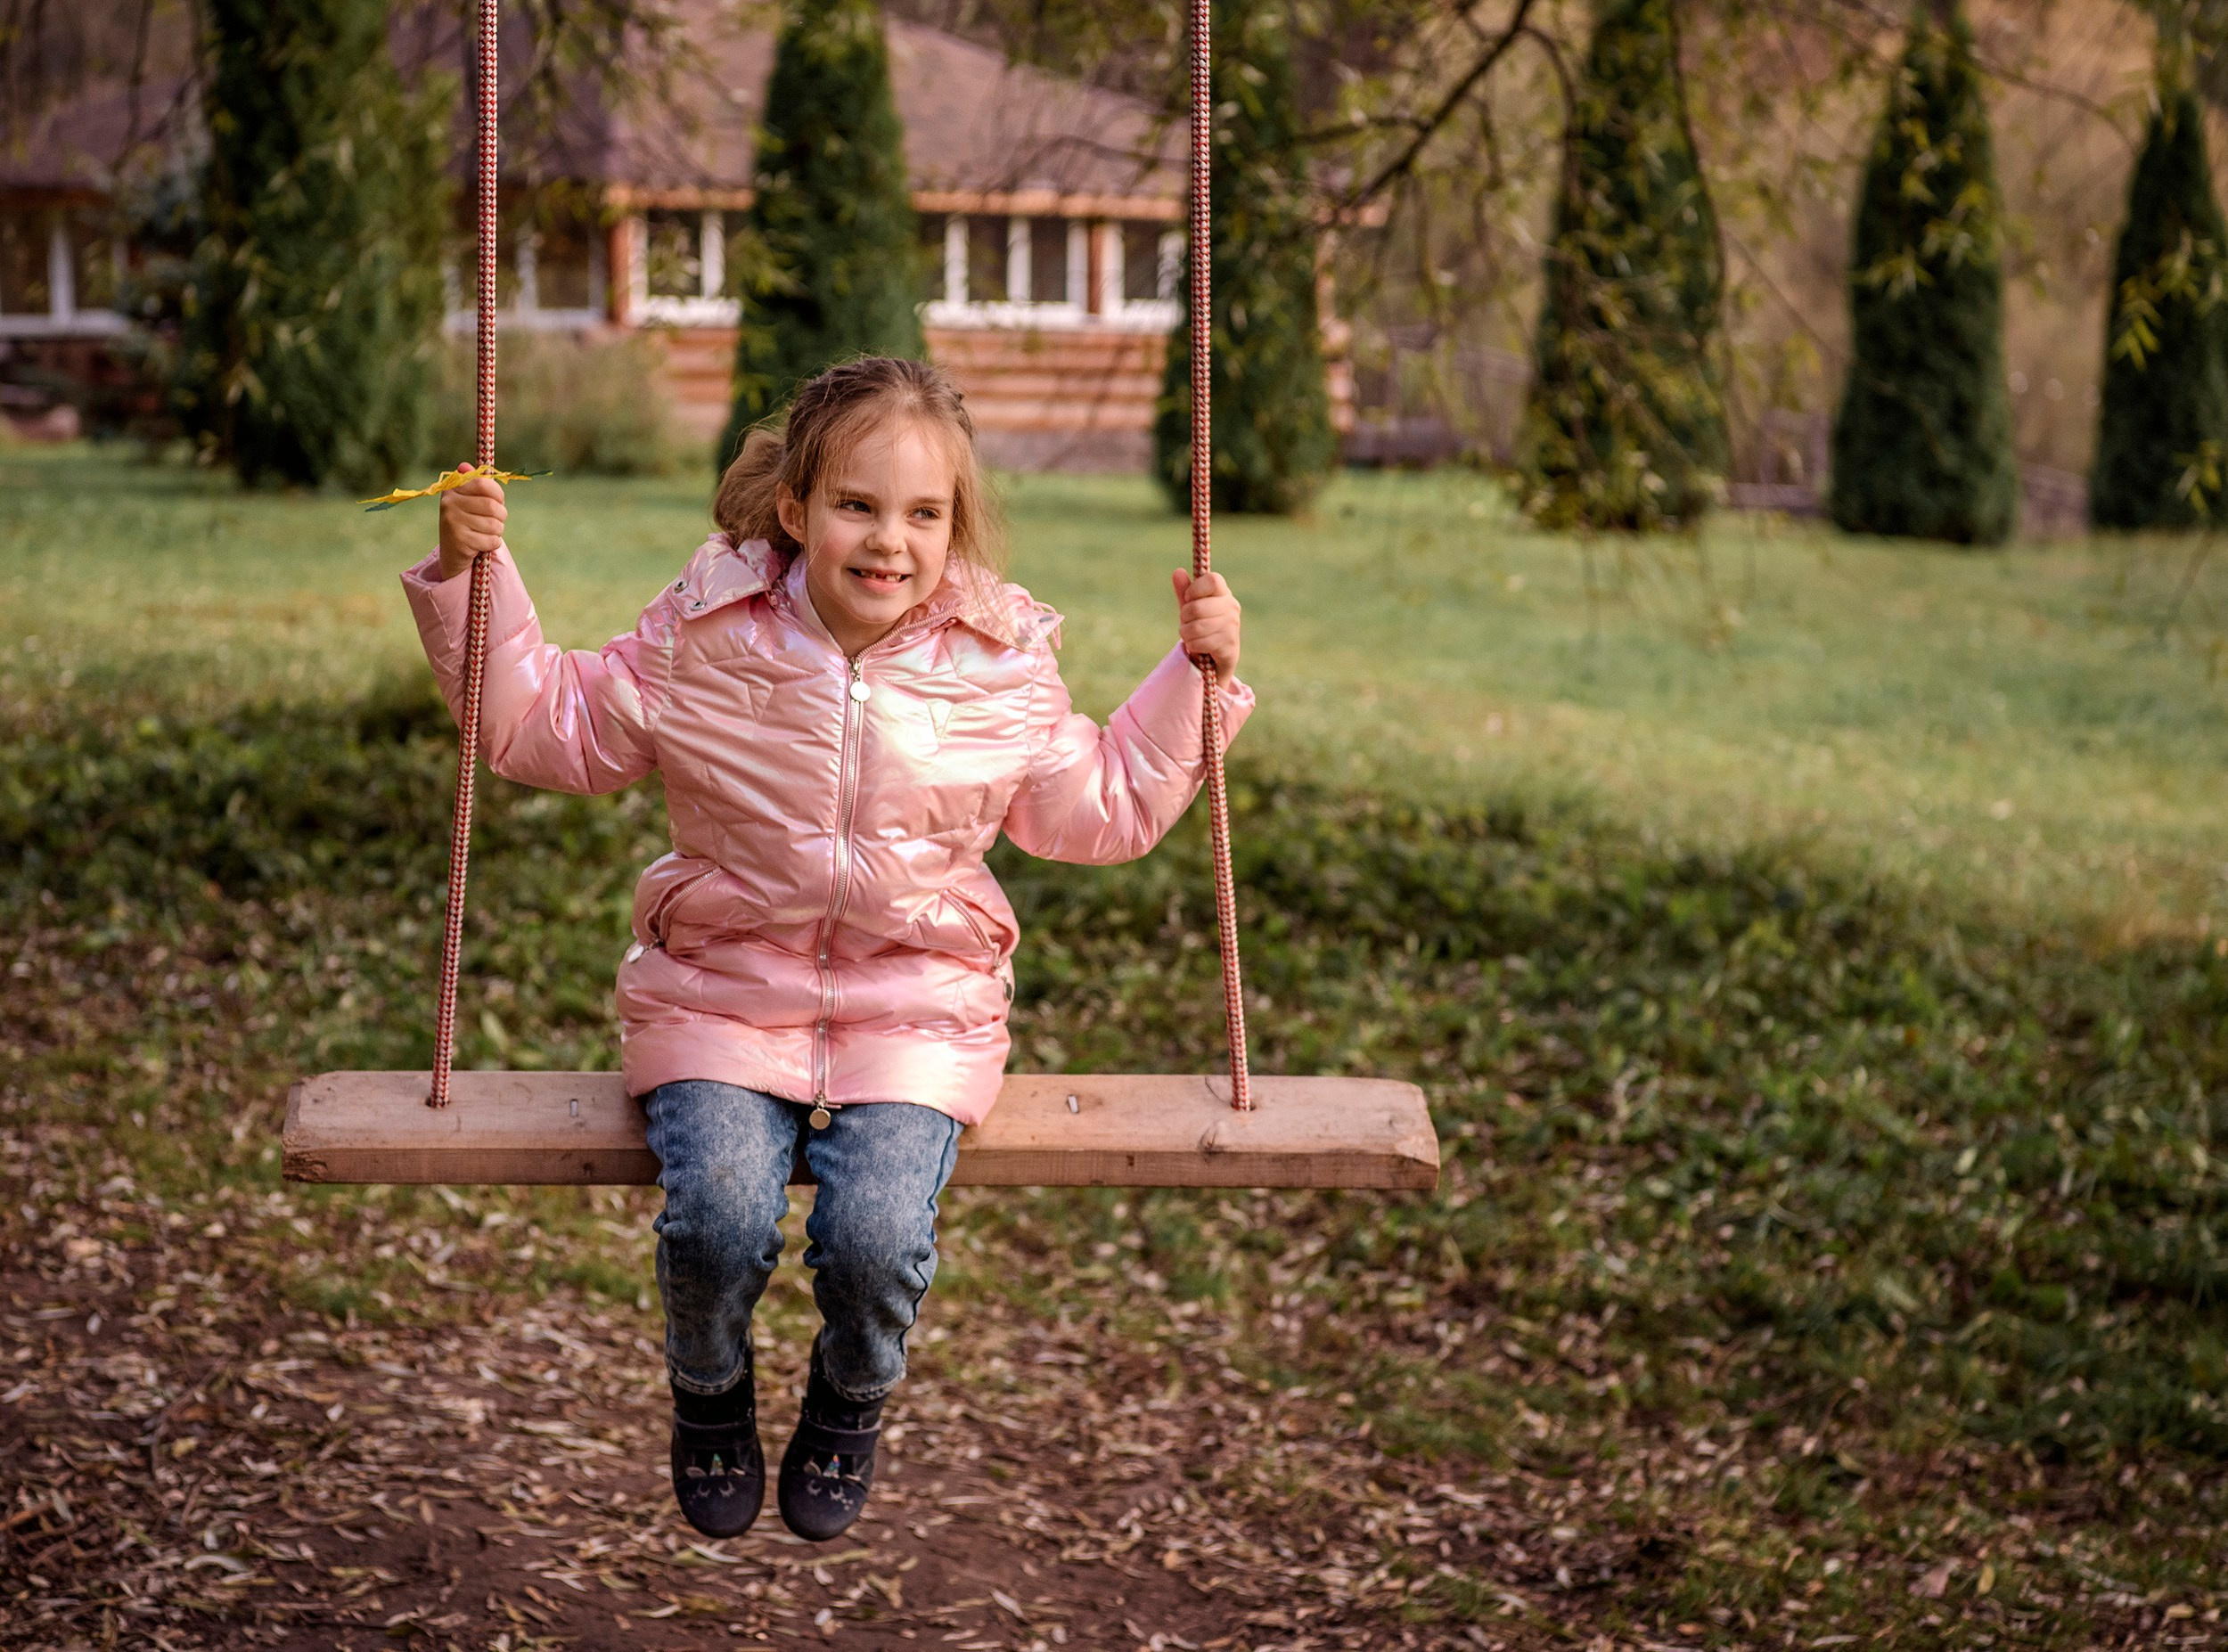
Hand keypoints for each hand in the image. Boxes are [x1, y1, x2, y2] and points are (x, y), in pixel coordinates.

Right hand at [436, 464, 506, 580]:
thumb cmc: (468, 522)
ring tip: (486, 532)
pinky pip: (492, 540)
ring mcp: (452, 522)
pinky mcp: (459, 541)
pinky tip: (482, 544)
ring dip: (497, 531)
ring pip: (494, 525)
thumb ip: (473, 483)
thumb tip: (464, 466)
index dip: (497, 493)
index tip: (498, 501)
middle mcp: (448, 503)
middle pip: (492, 506)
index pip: (482, 483)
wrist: (453, 553)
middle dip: (501, 516)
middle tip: (495, 521)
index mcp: (452, 489)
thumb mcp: (469, 501)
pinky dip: (492, 544)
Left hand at [1172, 569, 1240, 680]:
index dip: (1195, 588)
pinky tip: (1196, 645)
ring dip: (1186, 632)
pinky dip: (1192, 645)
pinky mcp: (1230, 644)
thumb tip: (1177, 571)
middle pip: (1198, 607)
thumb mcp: (1191, 607)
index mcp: (1223, 592)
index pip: (1213, 580)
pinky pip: (1201, 642)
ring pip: (1197, 627)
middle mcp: (1231, 606)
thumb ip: (1184, 590)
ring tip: (1189, 634)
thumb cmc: (1202, 625)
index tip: (1188, 597)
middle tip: (1186, 621)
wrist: (1217, 656)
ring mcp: (1233, 626)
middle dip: (1184, 616)